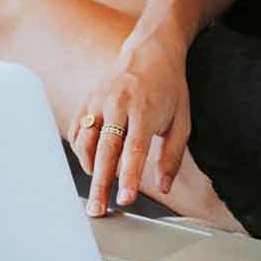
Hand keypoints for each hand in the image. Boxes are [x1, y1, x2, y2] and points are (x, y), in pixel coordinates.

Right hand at [70, 36, 191, 215]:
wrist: (150, 51)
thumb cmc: (169, 88)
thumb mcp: (182, 121)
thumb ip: (172, 155)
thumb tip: (164, 186)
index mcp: (145, 110)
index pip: (134, 150)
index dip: (130, 177)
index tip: (126, 199)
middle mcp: (118, 105)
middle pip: (105, 151)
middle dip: (101, 183)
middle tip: (98, 209)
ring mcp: (99, 101)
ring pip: (86, 142)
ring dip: (90, 170)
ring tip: (97, 190)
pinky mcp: (88, 100)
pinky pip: (78, 131)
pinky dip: (81, 152)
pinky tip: (91, 165)